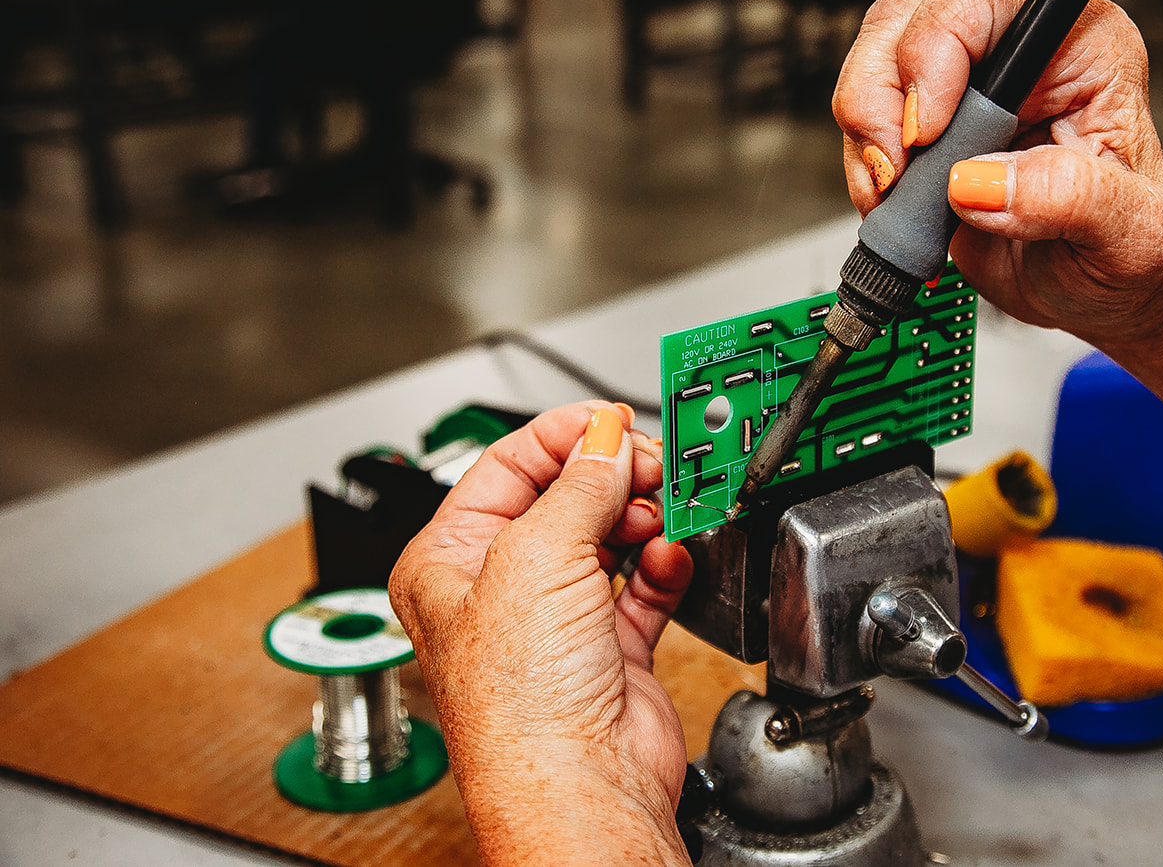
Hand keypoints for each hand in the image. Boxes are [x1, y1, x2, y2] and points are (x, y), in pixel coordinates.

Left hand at [390, 401, 693, 865]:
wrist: (584, 786)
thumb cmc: (520, 706)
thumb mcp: (536, 557)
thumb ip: (578, 485)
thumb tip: (604, 440)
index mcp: (448, 560)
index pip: (506, 467)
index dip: (561, 437)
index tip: (608, 420)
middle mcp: (500, 587)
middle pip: (564, 496)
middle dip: (610, 476)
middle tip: (647, 464)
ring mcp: (557, 617)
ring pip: (609, 534)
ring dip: (640, 518)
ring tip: (661, 511)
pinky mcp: (611, 646)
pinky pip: (645, 580)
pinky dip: (663, 562)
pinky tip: (669, 557)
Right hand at [833, 0, 1162, 346]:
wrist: (1103, 297)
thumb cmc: (1132, 253)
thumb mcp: (1129, 231)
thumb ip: (1067, 196)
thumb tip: (979, 181)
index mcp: (1080, 47)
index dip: (933, 56)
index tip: (929, 135)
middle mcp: (1017, 55)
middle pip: (906, 21)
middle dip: (882, 101)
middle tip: (900, 172)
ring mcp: (965, 91)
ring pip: (874, 67)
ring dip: (868, 140)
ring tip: (901, 199)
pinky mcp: (930, 133)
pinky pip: (866, 126)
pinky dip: (864, 172)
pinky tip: (900, 210)